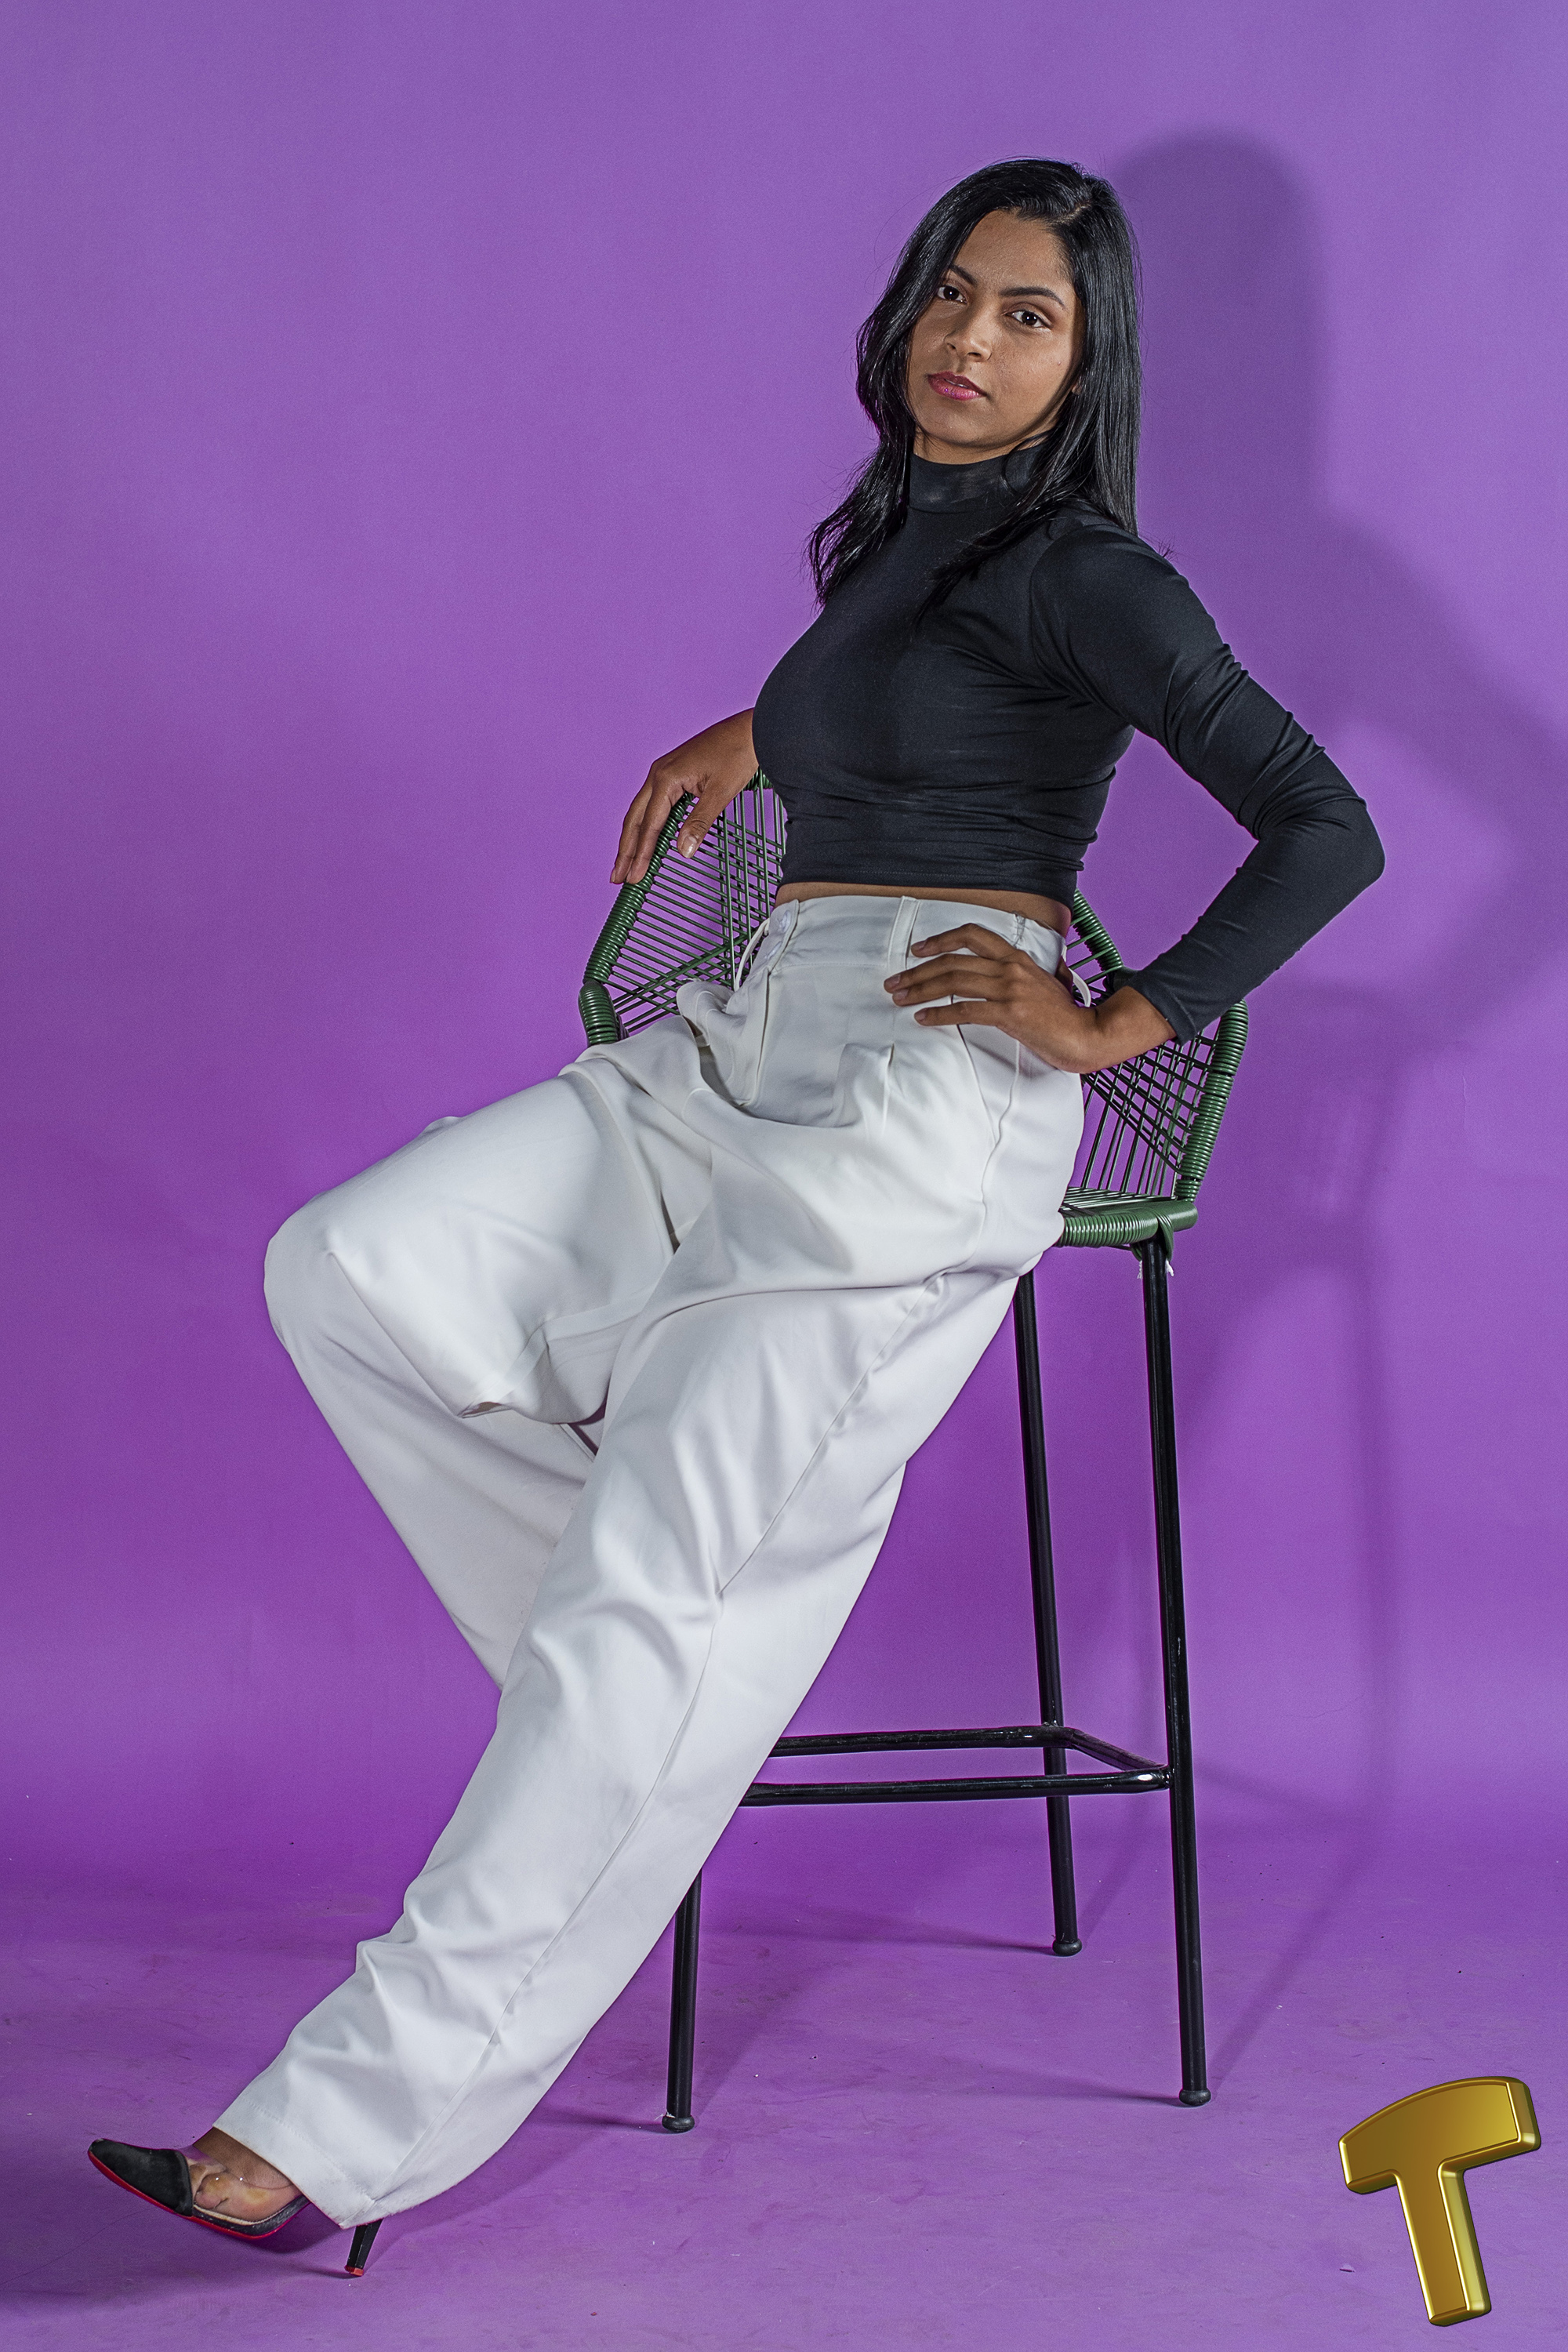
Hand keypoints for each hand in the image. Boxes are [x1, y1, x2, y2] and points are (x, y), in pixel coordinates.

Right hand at [610, 711, 757, 884]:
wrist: (751, 729)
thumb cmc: (738, 753)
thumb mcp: (721, 793)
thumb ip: (699, 822)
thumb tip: (683, 851)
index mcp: (666, 778)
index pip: (649, 825)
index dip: (641, 854)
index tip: (633, 877)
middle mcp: (658, 774)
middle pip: (634, 819)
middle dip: (625, 850)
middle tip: (617, 878)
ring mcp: (663, 772)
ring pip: (640, 811)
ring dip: (631, 839)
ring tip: (624, 863)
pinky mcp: (672, 773)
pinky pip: (652, 803)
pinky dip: (645, 824)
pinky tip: (645, 838)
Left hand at [883, 924, 1173, 1074]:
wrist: (1087, 1035)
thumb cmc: (1065, 1016)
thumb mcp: (1045, 984)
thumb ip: (1026, 974)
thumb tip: (1012, 972)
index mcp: (1017, 957)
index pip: (973, 935)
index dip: (941, 939)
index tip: (918, 949)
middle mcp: (1011, 967)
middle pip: (954, 960)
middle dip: (918, 970)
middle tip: (895, 981)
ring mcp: (1010, 988)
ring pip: (954, 981)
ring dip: (921, 989)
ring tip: (900, 998)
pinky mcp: (1010, 1013)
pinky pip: (965, 1010)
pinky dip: (939, 1014)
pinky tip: (923, 1019)